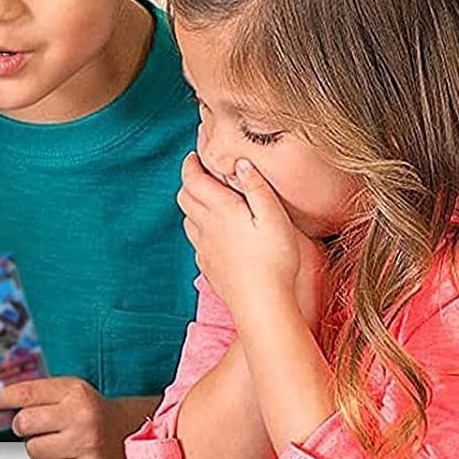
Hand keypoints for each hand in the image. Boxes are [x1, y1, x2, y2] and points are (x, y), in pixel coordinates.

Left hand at [0, 377, 133, 458]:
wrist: (129, 432)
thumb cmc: (91, 411)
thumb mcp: (69, 392)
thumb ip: (36, 395)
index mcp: (73, 391)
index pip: (24, 394)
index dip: (2, 401)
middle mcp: (80, 416)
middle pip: (23, 424)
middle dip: (25, 427)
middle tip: (41, 427)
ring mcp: (86, 444)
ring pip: (33, 451)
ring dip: (40, 449)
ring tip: (60, 442)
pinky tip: (70, 457)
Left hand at [176, 153, 308, 323]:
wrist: (261, 302)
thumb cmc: (273, 259)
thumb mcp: (274, 216)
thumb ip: (256, 187)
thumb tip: (240, 163)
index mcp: (220, 210)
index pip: (193, 179)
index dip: (190, 164)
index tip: (194, 155)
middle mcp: (205, 227)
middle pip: (184, 197)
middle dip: (189, 181)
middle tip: (202, 173)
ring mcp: (203, 248)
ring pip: (187, 219)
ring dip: (193, 204)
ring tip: (209, 199)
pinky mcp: (207, 265)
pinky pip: (195, 240)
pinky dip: (199, 228)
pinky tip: (215, 232)